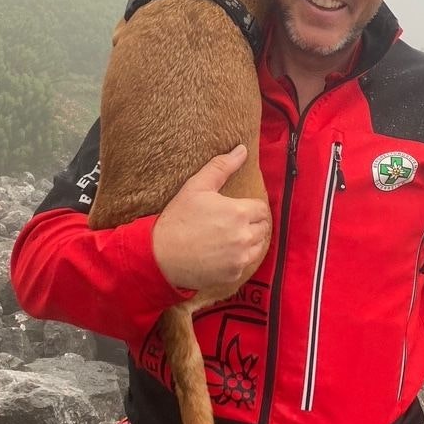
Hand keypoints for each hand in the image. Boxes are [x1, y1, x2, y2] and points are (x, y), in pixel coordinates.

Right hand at [153, 145, 270, 289]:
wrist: (160, 255)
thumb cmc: (178, 218)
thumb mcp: (196, 187)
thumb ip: (222, 166)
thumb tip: (242, 149)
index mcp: (239, 212)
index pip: (262, 209)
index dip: (250, 208)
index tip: (237, 210)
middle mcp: (244, 236)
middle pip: (263, 228)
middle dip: (252, 224)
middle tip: (231, 223)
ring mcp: (240, 258)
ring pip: (258, 246)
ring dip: (249, 241)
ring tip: (229, 238)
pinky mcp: (234, 274)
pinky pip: (245, 263)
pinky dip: (238, 259)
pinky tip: (221, 254)